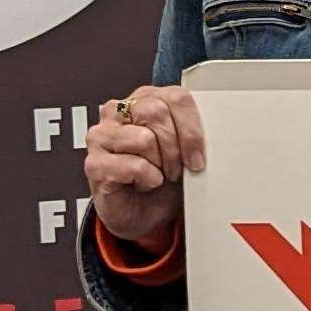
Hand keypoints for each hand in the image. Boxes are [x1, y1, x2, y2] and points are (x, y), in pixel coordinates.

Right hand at [85, 83, 204, 251]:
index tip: (199, 157)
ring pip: (144, 138)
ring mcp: (101, 135)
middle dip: (176, 148)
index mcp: (145, 100)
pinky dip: (146, 179)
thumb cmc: (165, 179)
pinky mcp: (94, 162)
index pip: (175, 97)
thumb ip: (194, 133)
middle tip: (177, 169)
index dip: (192, 129)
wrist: (143, 213)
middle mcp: (119, 111)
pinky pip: (132, 165)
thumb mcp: (187, 152)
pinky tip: (143, 183)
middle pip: (157, 112)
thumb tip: (216, 133)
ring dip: (160, 165)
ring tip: (157, 175)